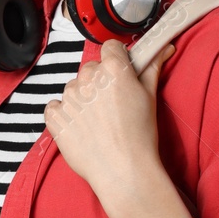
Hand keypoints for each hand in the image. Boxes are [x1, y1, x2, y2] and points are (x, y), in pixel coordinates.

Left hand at [44, 39, 175, 196]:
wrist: (123, 170)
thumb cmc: (140, 135)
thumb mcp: (150, 97)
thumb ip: (152, 67)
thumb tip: (163, 48)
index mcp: (113, 69)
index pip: (110, 47)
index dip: (117, 60)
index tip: (120, 74)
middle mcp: (88, 78)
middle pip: (91, 68)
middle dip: (100, 81)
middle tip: (112, 104)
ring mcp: (68, 97)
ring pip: (74, 87)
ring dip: (82, 98)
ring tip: (98, 121)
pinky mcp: (55, 116)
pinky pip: (55, 106)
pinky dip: (64, 114)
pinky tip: (80, 127)